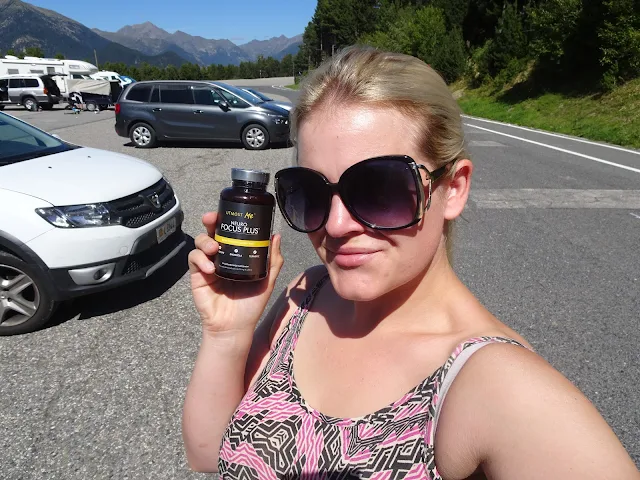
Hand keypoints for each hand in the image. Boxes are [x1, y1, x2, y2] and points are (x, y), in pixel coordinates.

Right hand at [188, 212, 283, 336]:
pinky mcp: (197, 275)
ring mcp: (208, 264)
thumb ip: (272, 260)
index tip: (230, 212)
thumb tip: (277, 236)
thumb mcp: (267, 280)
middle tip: (212, 219)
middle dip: (211, 220)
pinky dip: (200, 259)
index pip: (231, 231)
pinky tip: (210, 268)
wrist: (234, 327)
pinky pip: (193, 259)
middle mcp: (221, 256)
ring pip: (200, 241)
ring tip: (214, 249)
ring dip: (205, 241)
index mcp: (237, 254)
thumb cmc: (250, 304)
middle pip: (212, 231)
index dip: (228, 219)